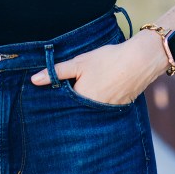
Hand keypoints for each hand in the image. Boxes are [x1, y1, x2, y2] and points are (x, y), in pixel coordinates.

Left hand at [29, 31, 167, 104]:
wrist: (140, 61)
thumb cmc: (107, 60)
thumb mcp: (79, 63)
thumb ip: (56, 72)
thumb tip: (34, 80)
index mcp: (81, 101)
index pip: (62, 108)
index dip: (56, 103)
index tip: (48, 100)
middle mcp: (93, 112)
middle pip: (76, 112)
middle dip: (70, 107)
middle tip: (66, 95)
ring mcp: (107, 113)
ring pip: (89, 112)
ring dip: (84, 107)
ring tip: (84, 93)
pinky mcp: (118, 110)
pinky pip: (103, 112)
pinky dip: (98, 105)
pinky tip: (99, 93)